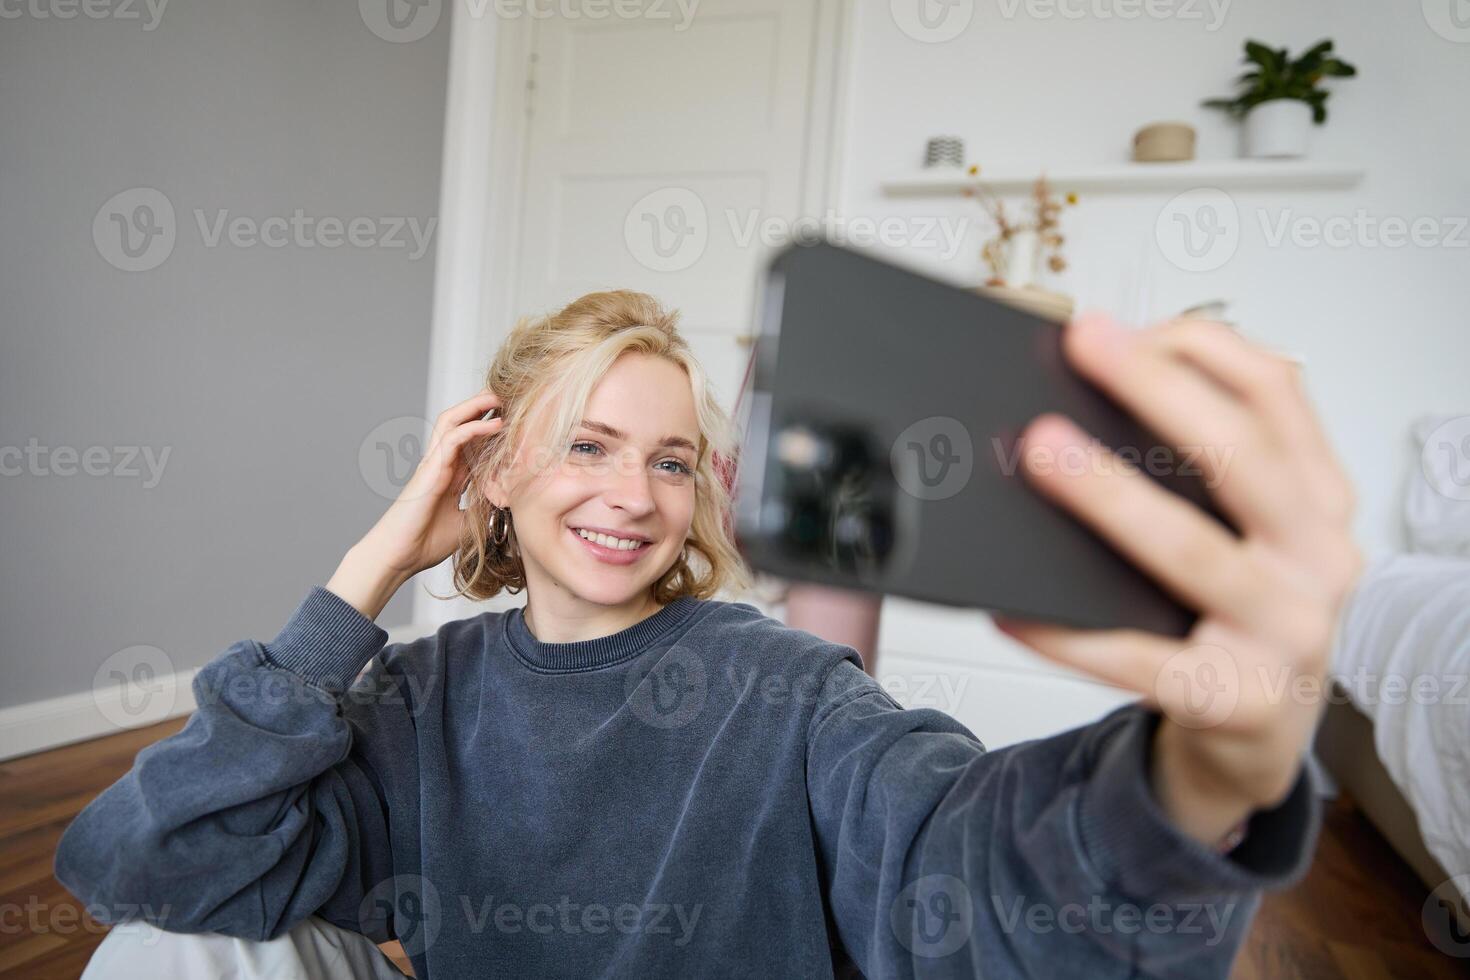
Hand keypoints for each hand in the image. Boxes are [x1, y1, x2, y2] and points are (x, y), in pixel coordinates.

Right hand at [357, 389, 505, 579]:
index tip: (516, 418)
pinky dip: (474, 428)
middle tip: (508, 395)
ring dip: (476, 406)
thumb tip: (509, 503)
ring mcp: (433, 464)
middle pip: (459, 422)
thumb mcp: (467, 523)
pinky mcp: (430, 469)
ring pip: (452, 421)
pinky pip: (453, 439)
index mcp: (450, 475)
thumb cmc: (425, 542)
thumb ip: (483, 508)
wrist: (399, 555)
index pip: (471, 441)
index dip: (491, 427)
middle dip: (481, 406)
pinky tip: (495, 424)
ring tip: (500, 397)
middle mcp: (441, 464)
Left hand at [995, 313, 1362, 845]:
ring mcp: (1285, 634)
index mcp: (1318, 499)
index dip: (1202, 348)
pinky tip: (1012, 608)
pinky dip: (1068, 632)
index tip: (1123, 323)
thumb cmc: (1238, 615)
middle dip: (1159, 391)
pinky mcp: (1235, 701)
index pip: (1278, 394)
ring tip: (1041, 451)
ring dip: (1112, 496)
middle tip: (1084, 345)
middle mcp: (1317, 559)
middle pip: (1242, 457)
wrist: (1258, 735)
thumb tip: (1084, 404)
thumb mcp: (1248, 530)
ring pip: (1193, 553)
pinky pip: (1138, 661)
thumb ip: (1197, 466)